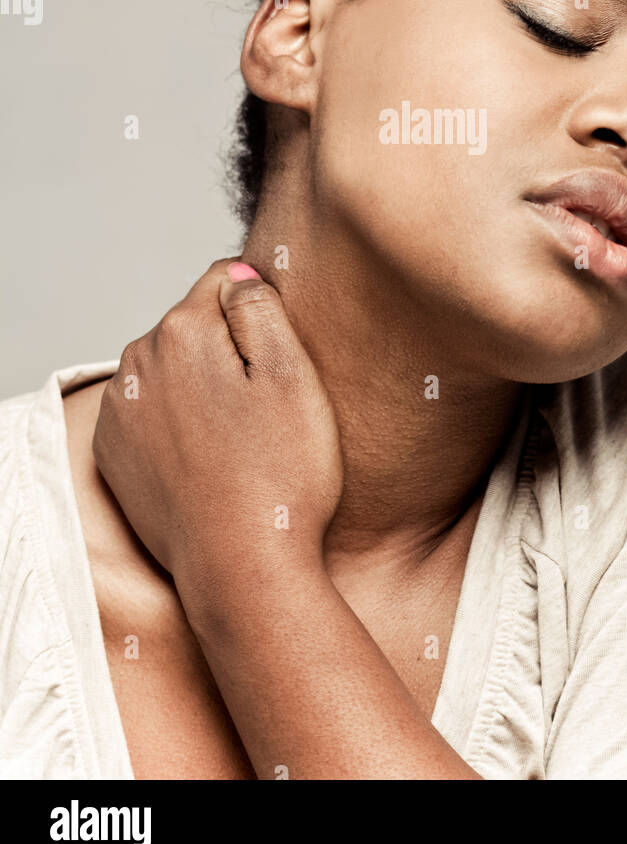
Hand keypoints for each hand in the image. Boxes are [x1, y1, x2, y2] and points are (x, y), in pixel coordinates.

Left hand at [92, 259, 343, 606]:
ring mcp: (120, 410)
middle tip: (267, 404)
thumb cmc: (281, 474)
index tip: (283, 359)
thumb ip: (260, 305)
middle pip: (195, 323)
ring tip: (241, 436)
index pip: (227, 278)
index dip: (263, 310)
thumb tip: (237, 275)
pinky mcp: (115, 451)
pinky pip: (151, 410)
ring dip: (202, 384)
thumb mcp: (294, 373)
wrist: (241, 568)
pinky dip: (178, 422)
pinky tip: (211, 456)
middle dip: (229, 347)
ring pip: (172, 367)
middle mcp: (137, 361)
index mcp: (183, 331)